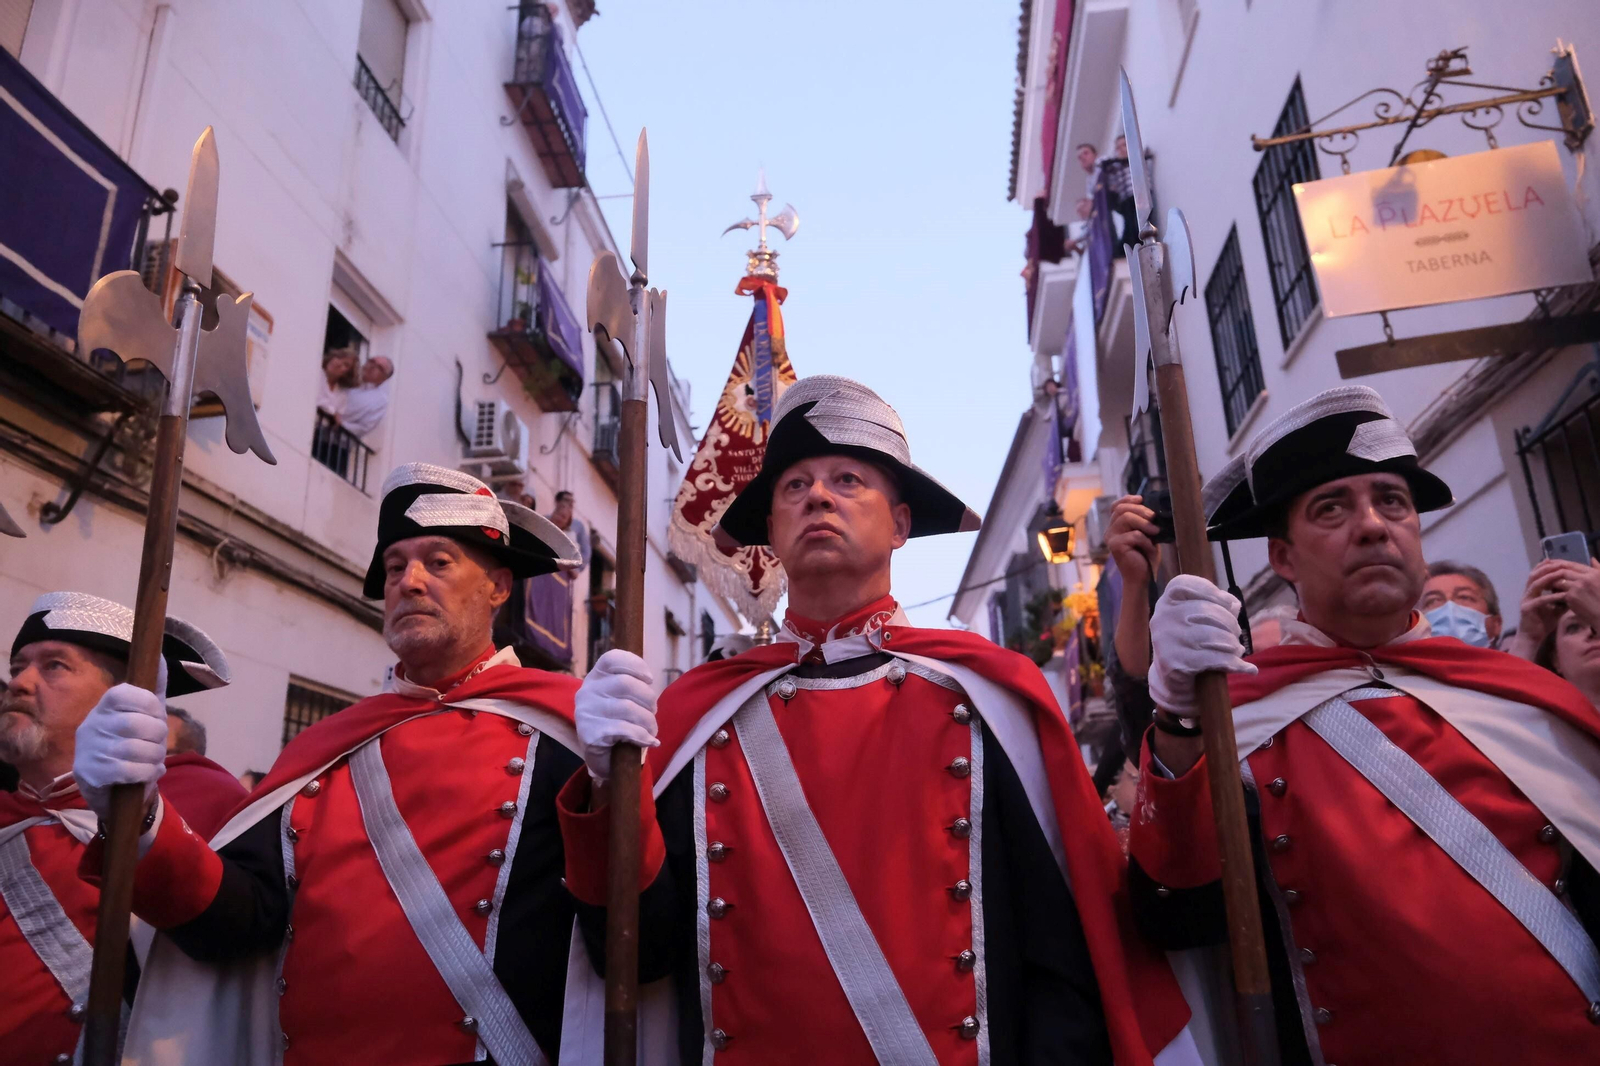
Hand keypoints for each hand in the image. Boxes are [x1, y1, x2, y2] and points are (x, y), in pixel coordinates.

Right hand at [73, 683, 167, 820]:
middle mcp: (91, 724)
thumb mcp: (146, 715)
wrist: (114, 788)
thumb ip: (154, 689)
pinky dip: (147, 773)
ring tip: (154, 760)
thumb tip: (159, 658)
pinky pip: (128, 770)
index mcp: (104, 706)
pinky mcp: (90, 774)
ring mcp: (88, 749)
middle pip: (135, 723)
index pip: (124, 693)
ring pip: (134, 749)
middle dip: (157, 735)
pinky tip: (147, 773)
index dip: (149, 705)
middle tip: (157, 743)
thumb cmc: (133, 744)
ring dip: (155, 757)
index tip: (157, 716)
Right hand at [575, 649, 658, 781]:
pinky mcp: (589, 734)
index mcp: (596, 676)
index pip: (612, 658)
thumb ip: (632, 684)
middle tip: (653, 712)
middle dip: (648, 699)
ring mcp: (586, 712)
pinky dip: (642, 736)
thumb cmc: (617, 721)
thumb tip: (649, 680)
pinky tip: (648, 741)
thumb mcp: (622, 698)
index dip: (636, 665)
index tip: (649, 679)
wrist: (602, 757)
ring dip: (648, 721)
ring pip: (627, 708)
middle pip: (626, 683)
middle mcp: (587, 690)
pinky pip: (624, 729)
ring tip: (651, 729)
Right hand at [1106, 495, 1160, 585]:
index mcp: (1116, 526)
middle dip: (1140, 510)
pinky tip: (1150, 549)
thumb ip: (1144, 521)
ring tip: (1155, 532)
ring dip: (1144, 523)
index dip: (1128, 499)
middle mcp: (1110, 531)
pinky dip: (1146, 540)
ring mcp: (1111, 538)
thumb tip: (1152, 507)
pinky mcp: (1115, 546)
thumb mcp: (1147, 534)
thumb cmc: (1145, 557)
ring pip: (1126, 518)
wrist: (1142, 578)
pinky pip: (1134, 535)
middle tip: (1154, 517)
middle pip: (1122, 509)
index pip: (1117, 506)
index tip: (1142, 499)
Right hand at [1148, 575, 1256, 716]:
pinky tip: (1248, 668)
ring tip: (1237, 650)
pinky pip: (1213, 659)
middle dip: (1229, 623)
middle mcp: (1161, 618)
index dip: (1210, 590)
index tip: (1229, 604)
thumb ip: (1216, 607)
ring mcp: (1165, 641)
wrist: (1170, 679)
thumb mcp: (1198, 620)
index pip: (1183, 584)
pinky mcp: (1173, 663)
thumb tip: (1234, 605)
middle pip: (1204, 610)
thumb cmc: (1189, 642)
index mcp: (1166, 603)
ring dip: (1232, 645)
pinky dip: (1235, 664)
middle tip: (1236, 634)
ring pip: (1211, 636)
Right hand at [1515, 559, 1599, 649]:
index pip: (1536, 574)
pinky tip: (1562, 594)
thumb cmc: (1543, 623)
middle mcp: (1527, 593)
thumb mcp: (1555, 608)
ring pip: (1535, 584)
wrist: (1532, 637)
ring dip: (1548, 578)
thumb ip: (1561, 599)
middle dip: (1546, 568)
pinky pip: (1540, 600)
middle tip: (1559, 564)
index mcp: (1532, 592)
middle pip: (1534, 575)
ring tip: (1561, 574)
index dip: (1544, 566)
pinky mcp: (1527, 609)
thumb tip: (1574, 591)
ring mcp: (1525, 600)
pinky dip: (1551, 596)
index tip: (1556, 560)